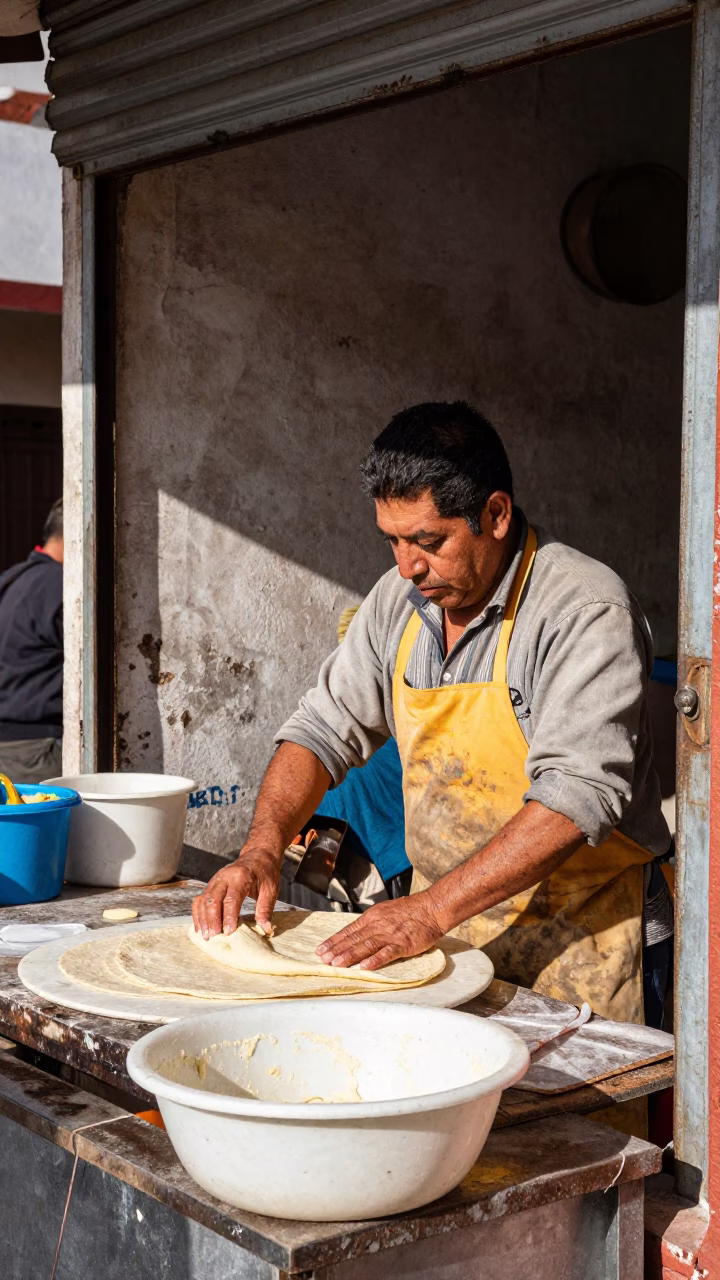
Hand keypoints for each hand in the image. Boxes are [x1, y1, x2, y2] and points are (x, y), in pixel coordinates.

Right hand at [192, 847, 281, 938]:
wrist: (258, 855)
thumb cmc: (265, 873)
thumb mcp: (271, 889)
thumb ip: (266, 908)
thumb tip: (266, 928)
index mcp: (241, 876)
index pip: (232, 899)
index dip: (229, 917)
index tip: (228, 933)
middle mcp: (225, 877)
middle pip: (213, 899)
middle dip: (212, 920)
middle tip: (214, 937)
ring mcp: (216, 880)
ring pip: (204, 900)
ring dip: (203, 919)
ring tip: (206, 936)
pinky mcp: (211, 884)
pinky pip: (200, 899)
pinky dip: (197, 913)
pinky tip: (199, 927)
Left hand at [315, 893, 443, 970]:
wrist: (431, 908)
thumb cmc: (409, 910)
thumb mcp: (385, 911)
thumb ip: (371, 923)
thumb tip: (356, 933)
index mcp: (372, 917)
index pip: (349, 930)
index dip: (334, 940)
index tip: (321, 949)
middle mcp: (378, 925)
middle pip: (354, 939)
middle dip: (337, 950)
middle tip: (323, 959)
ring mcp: (390, 935)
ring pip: (366, 946)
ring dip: (350, 955)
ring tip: (337, 964)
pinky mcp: (403, 945)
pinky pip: (387, 953)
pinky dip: (375, 960)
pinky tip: (364, 967)